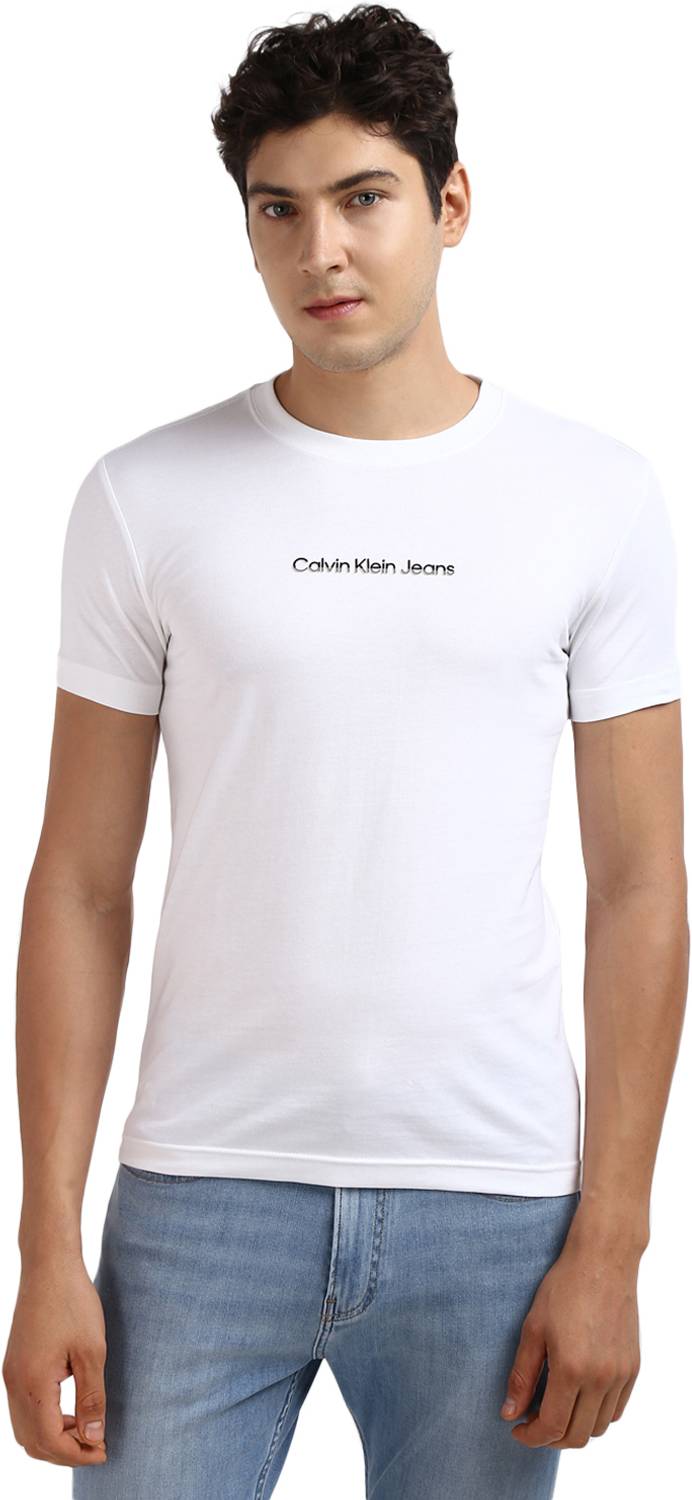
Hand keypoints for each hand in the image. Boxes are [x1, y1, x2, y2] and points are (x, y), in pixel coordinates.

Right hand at [2, 1255, 107, 1466]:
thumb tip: (93, 1438)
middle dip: (64, 1452)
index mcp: (32, 1384)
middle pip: (33, 1441)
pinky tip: (70, 1409)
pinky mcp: (14, 1365)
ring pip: (25, 1428)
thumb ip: (92, 1398)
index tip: (104, 1452)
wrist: (49, 1265)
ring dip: (53, 1437)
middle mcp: (14, 1384)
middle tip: (96, 1447)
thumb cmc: (73, 1303)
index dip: (77, 1454)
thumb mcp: (91, 1351)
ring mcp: (11, 1374)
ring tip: (86, 1429)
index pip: (50, 1440)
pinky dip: (44, 1420)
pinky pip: (23, 1408)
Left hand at [500, 1238, 641, 1447]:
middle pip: (577, 1435)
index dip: (532, 1436)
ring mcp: (621, 1375)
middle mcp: (601, 1378)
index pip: (552, 1427)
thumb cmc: (563, 1289)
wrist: (602, 1262)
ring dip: (574, 1428)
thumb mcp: (532, 1329)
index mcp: (571, 1369)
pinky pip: (616, 1410)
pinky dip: (596, 1415)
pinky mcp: (633, 1368)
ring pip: (598, 1427)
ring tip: (555, 1409)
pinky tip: (578, 1397)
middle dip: (550, 1438)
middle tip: (532, 1421)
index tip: (517, 1429)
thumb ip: (522, 1376)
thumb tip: (510, 1413)